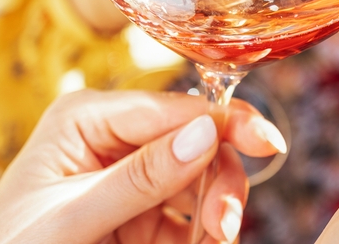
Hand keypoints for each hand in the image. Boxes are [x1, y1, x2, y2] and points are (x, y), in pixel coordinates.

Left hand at [0, 90, 285, 243]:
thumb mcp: (70, 219)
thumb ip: (139, 178)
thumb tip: (206, 132)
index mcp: (88, 116)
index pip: (174, 108)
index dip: (227, 122)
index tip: (268, 144)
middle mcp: (117, 137)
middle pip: (198, 142)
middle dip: (219, 182)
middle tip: (225, 226)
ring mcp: (133, 175)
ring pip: (204, 177)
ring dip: (217, 211)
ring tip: (214, 243)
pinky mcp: (145, 211)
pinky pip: (193, 214)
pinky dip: (205, 233)